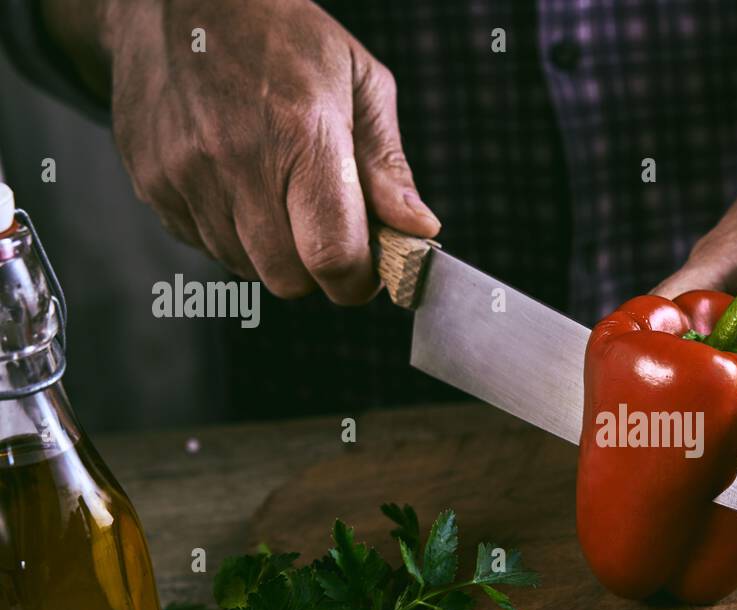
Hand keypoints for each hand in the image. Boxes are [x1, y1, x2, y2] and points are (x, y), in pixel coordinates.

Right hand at [46, 0, 438, 302]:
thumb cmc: (283, 37)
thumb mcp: (360, 81)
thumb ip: (388, 166)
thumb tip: (418, 229)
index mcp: (302, 134)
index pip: (333, 256)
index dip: (359, 279)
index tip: (368, 266)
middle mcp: (236, 161)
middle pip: (289, 279)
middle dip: (317, 268)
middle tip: (325, 225)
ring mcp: (185, 176)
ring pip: (245, 268)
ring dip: (272, 249)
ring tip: (277, 190)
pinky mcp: (152, 185)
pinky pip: (204, 246)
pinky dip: (230, 233)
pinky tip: (238, 183)